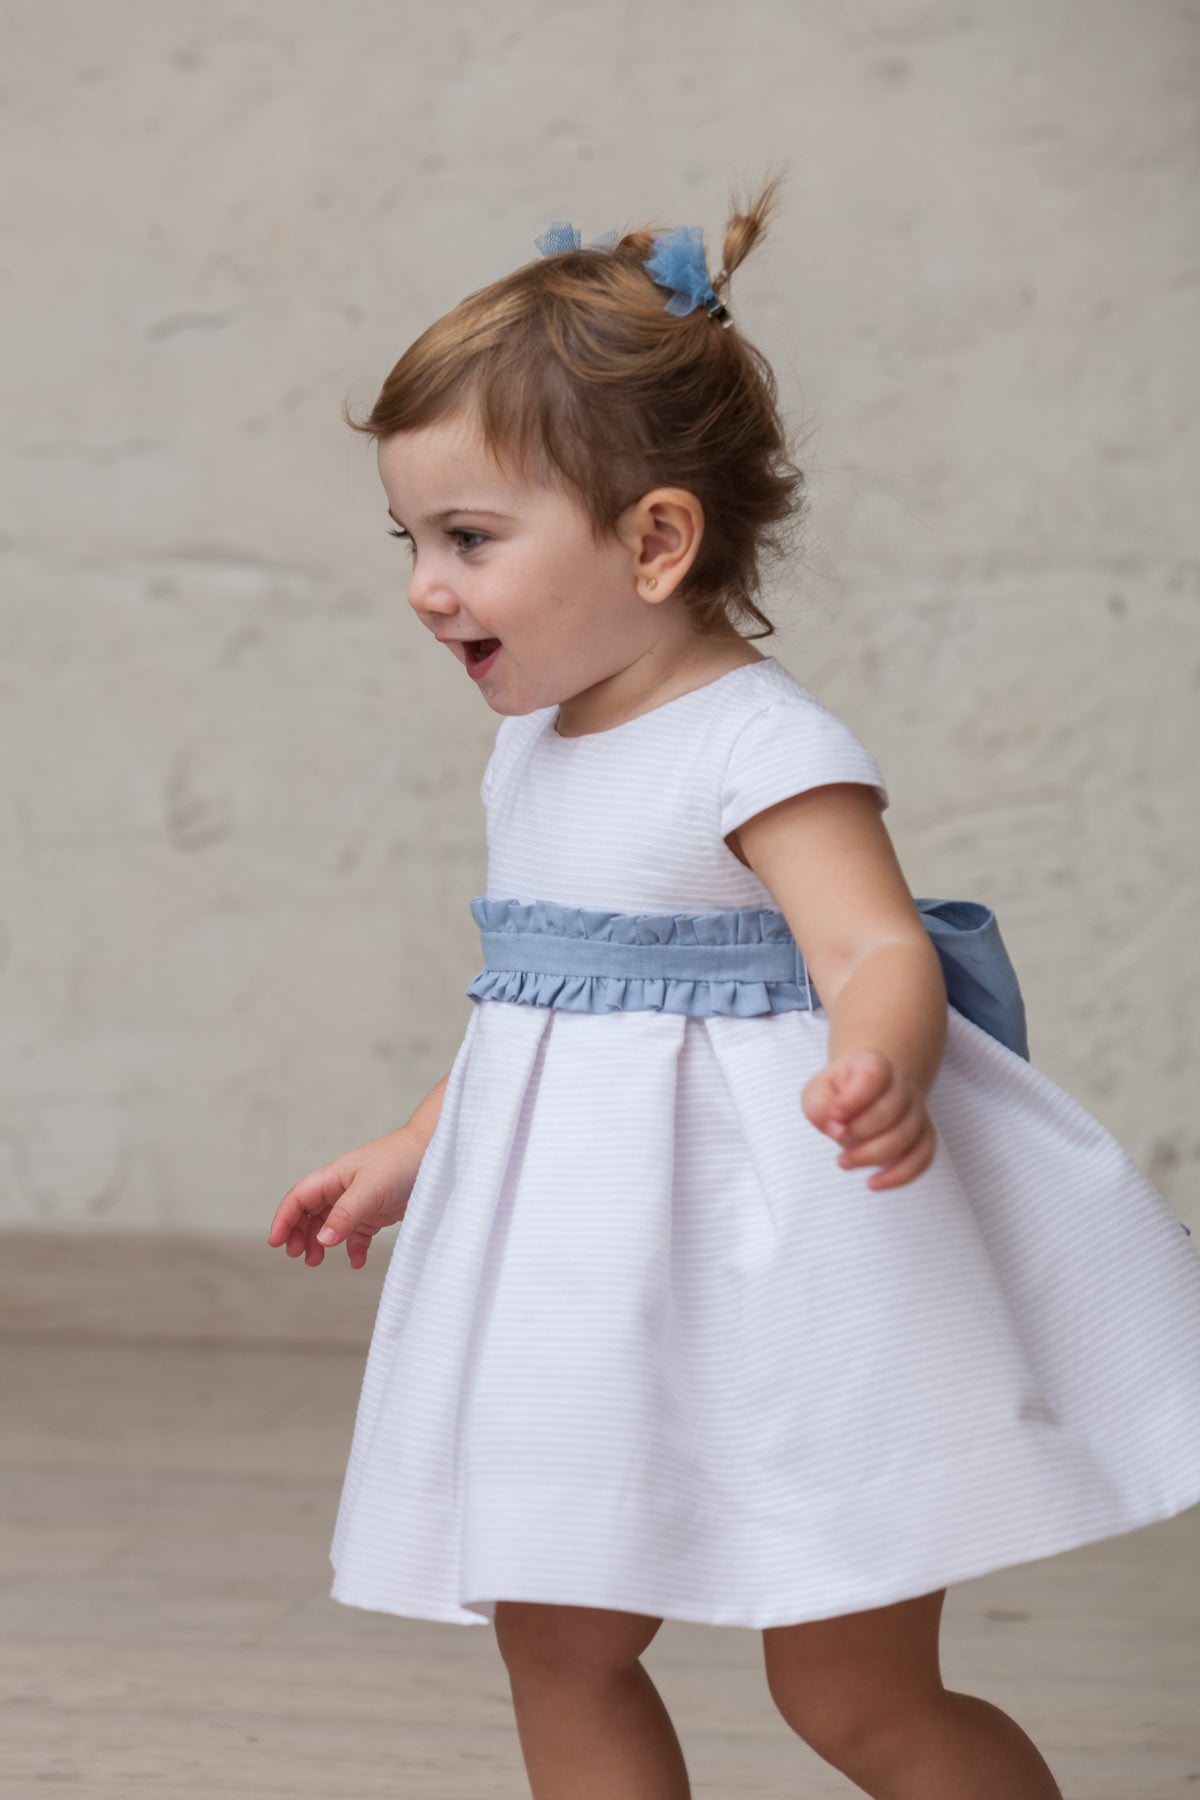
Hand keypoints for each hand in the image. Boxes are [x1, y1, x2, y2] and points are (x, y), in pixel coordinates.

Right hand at [267, 1127, 425, 1269]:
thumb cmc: (402, 1163)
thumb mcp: (370, 1189)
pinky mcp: (378, 1211)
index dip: (284, 1218)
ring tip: (316, 1262)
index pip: (299, 1197)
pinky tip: (357, 1261)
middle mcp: (343, 1187)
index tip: (276, 1243)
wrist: (438, 1155)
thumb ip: (345, 1215)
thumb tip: (321, 1240)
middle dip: (299, 1234)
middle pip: (310, 1212)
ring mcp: (361, 1200)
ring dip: (321, 1242)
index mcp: (334, 1177)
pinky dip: (353, 1248)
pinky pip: (358, 1233)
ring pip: (330, 1224)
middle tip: (298, 1256)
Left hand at [801, 1048, 936, 1190]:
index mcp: (874, 1065)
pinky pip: (923, 1157)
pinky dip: (900, 1175)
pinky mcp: (924, 1135)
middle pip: (890, 1111)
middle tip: (838, 1137)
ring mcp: (917, 1111)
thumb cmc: (838, 1095)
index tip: (834, 1115)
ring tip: (844, 1160)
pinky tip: (873, 1183)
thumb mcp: (817, 1093)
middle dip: (859, 1132)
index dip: (853, 1099)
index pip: (873, 1076)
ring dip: (872, 1155)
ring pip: (907, 1136)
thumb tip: (837, 1129)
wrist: (865, 1095)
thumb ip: (819, 1105)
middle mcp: (902, 1085)